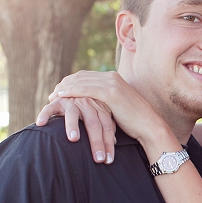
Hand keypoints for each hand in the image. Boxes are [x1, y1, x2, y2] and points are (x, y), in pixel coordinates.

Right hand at [36, 95, 116, 163]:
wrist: (74, 87)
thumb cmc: (90, 108)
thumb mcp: (101, 114)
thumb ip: (107, 126)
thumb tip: (114, 143)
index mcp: (101, 108)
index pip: (107, 127)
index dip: (108, 144)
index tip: (108, 161)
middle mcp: (87, 103)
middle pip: (93, 123)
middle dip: (97, 142)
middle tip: (98, 159)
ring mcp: (72, 102)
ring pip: (73, 114)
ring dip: (73, 125)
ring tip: (74, 139)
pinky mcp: (57, 101)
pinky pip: (50, 108)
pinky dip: (45, 115)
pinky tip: (40, 124)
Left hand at [49, 70, 167, 147]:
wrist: (149, 126)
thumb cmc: (134, 122)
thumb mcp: (118, 107)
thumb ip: (106, 102)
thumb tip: (94, 108)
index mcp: (113, 79)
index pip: (86, 76)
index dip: (71, 83)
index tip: (60, 91)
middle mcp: (112, 77)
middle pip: (81, 76)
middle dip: (65, 84)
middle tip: (53, 93)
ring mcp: (112, 83)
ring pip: (81, 81)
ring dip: (65, 88)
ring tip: (54, 96)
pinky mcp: (111, 93)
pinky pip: (86, 89)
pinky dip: (72, 91)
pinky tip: (61, 96)